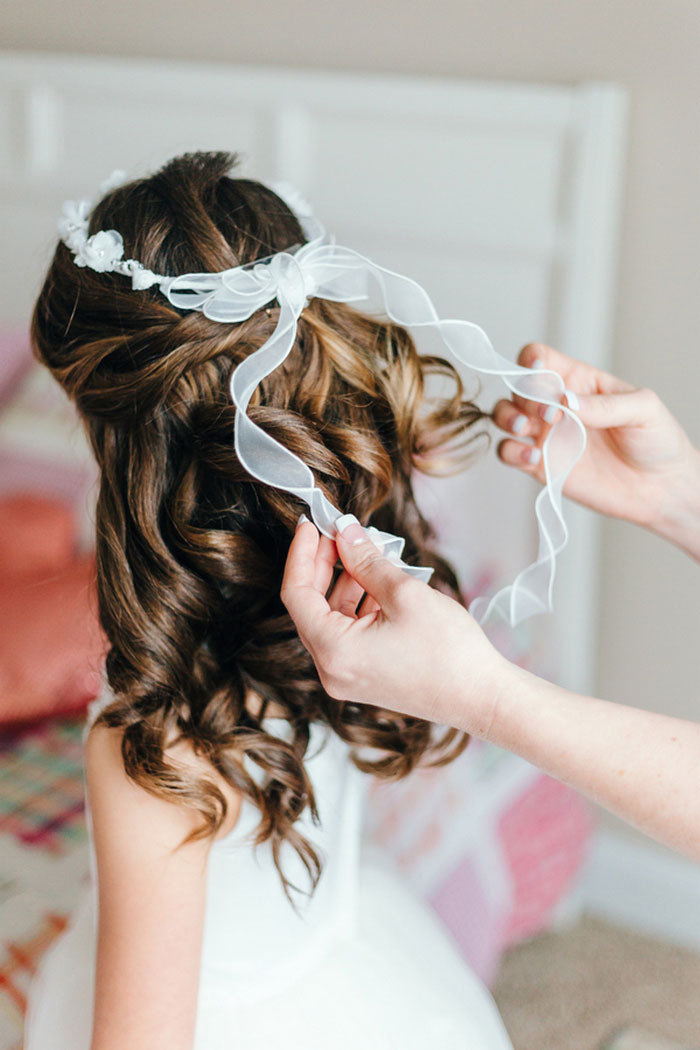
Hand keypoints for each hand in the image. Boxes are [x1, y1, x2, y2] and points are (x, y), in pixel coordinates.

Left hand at [281, 518, 508, 733]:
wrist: (482, 697)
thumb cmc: (449, 651)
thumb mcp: (404, 593)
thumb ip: (366, 560)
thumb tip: (344, 533)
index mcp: (334, 651)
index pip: (295, 594)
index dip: (301, 555)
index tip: (312, 525)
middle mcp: (332, 670)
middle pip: (310, 606)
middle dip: (323, 566)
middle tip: (339, 533)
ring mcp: (347, 677)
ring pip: (331, 618)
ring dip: (344, 583)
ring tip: (367, 553)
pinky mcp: (365, 677)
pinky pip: (348, 634)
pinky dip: (358, 605)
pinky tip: (379, 582)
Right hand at [492, 343, 699, 538]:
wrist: (660, 489)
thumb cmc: (657, 441)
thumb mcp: (644, 410)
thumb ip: (606, 404)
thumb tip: (568, 401)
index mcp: (578, 381)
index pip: (541, 359)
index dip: (531, 360)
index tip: (537, 371)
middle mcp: (556, 405)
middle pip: (518, 387)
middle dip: (526, 396)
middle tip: (551, 413)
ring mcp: (546, 435)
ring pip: (504, 416)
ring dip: (507, 418)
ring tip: (526, 429)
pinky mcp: (541, 465)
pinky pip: (508, 453)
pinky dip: (511, 452)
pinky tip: (533, 457)